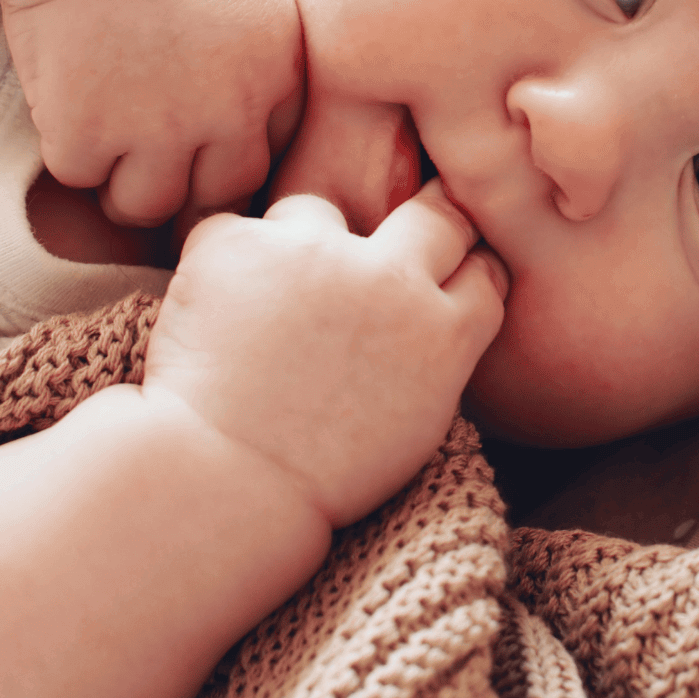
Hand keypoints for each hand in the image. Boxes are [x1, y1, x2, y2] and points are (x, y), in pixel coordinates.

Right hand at [0, 0, 303, 226]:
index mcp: (277, 72)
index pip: (266, 156)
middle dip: (183, 185)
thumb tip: (251, 119)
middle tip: (149, 160)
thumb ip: (262, 58)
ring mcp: (158, 126)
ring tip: (106, 141)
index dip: (226, 150)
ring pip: (146, 205)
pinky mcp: (86, 129)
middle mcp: (229, 110)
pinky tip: (65, 100)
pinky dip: (68, 147)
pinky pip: (80, 173)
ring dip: (123, 182)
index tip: (197, 137)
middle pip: (216, 196)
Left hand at [142, 182, 507, 526]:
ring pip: (319, 213)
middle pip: (436, 215)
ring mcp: (314, 253)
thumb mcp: (414, 426)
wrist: (221, 484)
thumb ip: (433, 357)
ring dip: (301, 246)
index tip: (451, 270)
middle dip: (429, 219)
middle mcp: (390, 278)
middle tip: (397, 240)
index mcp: (442, 333)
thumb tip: (433, 312)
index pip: (485, 270)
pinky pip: (234, 232)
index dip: (467, 268)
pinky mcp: (240, 242)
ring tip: (266, 311)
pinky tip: (213, 317)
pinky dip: (225, 267)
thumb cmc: (315, 478)